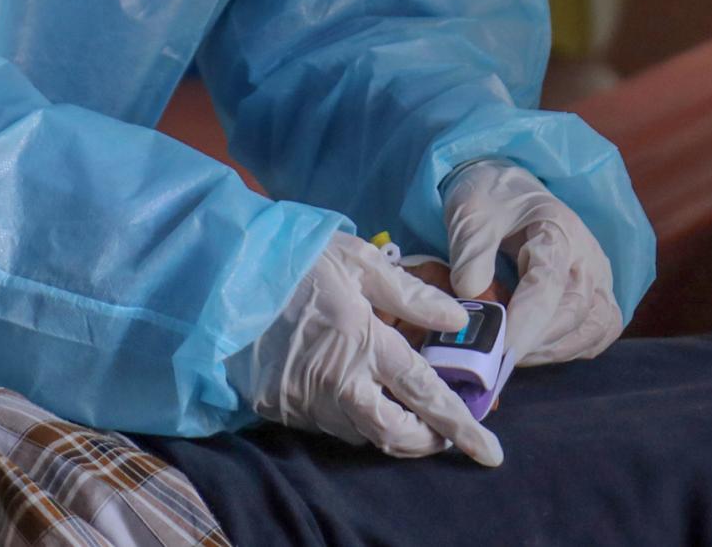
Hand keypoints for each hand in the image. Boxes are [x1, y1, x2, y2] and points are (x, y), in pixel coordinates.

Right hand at [228, 233, 503, 465]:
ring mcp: (306, 400)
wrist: (222, 276)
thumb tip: (458, 319)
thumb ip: (412, 294)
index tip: (489, 451)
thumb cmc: (297, 260)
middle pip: (396, 434)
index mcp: (363, 341)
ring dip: (396, 429)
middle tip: (452, 431)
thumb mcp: (360, 261)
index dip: (461, 425)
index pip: (425, 393)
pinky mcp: (281, 408)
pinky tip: (366, 392)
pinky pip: (333, 425)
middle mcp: (337, 382)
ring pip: (365, 434)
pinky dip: (360, 417)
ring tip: (415, 408)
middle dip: (430, 440)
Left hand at [442, 161, 623, 365]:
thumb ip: (471, 252)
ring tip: (511, 355)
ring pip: (593, 328)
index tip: (501, 349)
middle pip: (575, 311)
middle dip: (536, 342)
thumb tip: (472, 297)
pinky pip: (596, 333)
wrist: (508, 190)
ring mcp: (598, 277)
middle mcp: (588, 256)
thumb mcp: (471, 212)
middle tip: (495, 358)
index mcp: (558, 229)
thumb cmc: (491, 199)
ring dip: (553, 350)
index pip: (549, 283)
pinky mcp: (597, 296)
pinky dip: (568, 349)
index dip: (526, 322)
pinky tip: (534, 351)